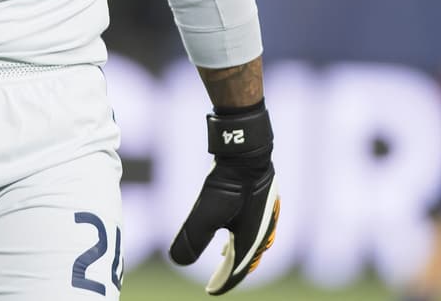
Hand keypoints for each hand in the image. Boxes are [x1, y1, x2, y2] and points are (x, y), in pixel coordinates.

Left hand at [169, 100, 279, 294]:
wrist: (247, 153)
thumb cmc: (229, 183)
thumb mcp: (206, 211)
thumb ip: (192, 238)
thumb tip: (176, 261)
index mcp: (252, 240)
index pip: (238, 270)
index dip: (224, 282)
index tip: (211, 291)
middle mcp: (262, 232)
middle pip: (246, 261)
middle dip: (231, 272)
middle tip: (216, 283)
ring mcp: (264, 217)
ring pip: (250, 244)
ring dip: (237, 255)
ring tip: (224, 258)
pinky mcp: (260, 203)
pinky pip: (251, 228)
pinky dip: (240, 237)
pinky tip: (231, 230)